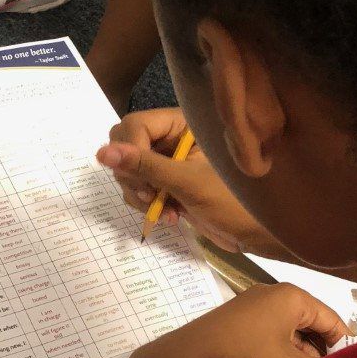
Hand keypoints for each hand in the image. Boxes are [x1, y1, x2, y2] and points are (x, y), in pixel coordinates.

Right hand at [96, 108, 265, 251]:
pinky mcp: (166, 182)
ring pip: (128, 170)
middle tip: (152, 196)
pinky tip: (169, 217)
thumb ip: (144, 166)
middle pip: (126, 146)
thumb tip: (102, 153)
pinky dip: (147, 205)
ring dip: (140, 195)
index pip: (135, 125)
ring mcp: (168, 160)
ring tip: (165, 211)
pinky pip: (139, 188)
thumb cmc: (232, 202)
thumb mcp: (186, 182)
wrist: (255, 234)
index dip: (131, 152)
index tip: (143, 181)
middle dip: (133, 176)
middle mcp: (172, 136)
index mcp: (183, 123)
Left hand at [137, 284, 351, 357]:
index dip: (343, 346)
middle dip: (319, 349)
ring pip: (291, 328)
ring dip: (299, 351)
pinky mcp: (240, 316)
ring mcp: (254, 302)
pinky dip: (280, 347)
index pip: (332, 319)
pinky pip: (272, 329)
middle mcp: (275, 292)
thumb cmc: (248, 357)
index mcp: (294, 297)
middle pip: (311, 322)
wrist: (193, 355)